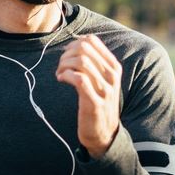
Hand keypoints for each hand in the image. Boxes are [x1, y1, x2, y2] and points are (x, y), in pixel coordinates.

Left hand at [55, 34, 120, 158]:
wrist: (104, 133)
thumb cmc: (98, 103)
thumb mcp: (103, 80)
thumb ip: (95, 62)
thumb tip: (77, 42)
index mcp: (114, 67)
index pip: (92, 41)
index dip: (73, 44)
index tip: (67, 56)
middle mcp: (112, 76)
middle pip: (84, 48)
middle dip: (67, 54)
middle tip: (61, 66)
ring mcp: (105, 89)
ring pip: (81, 61)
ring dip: (64, 65)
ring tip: (60, 74)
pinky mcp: (94, 102)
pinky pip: (78, 79)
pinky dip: (66, 75)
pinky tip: (61, 79)